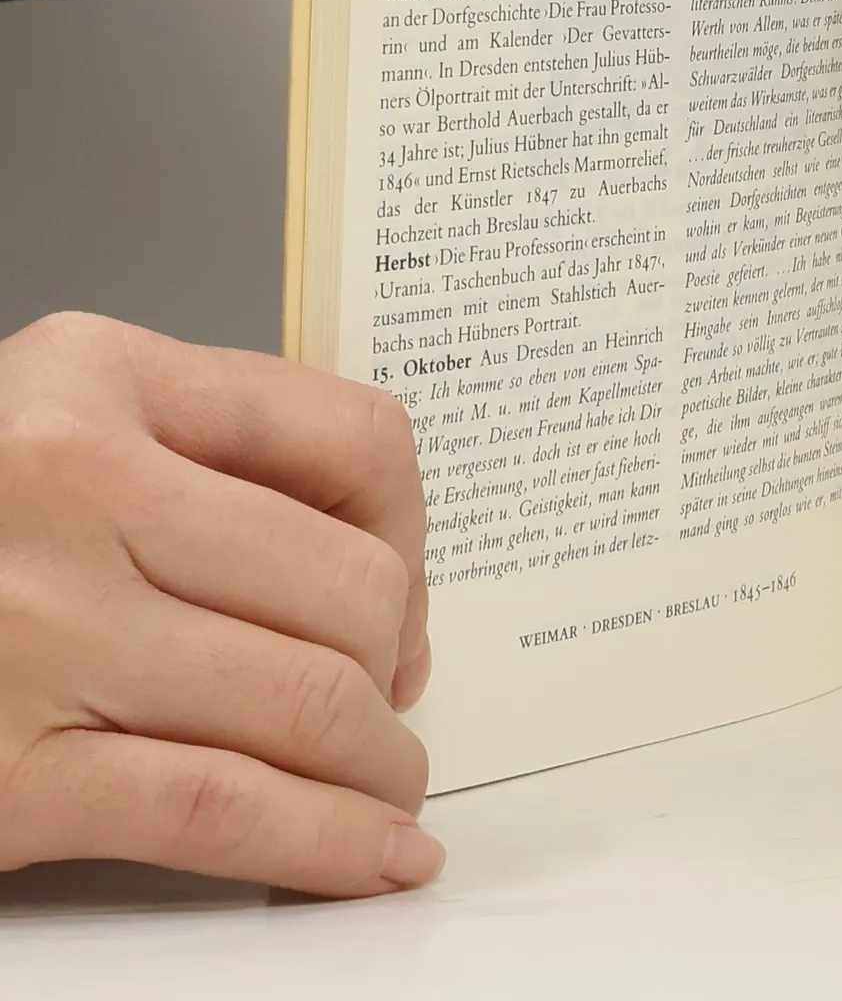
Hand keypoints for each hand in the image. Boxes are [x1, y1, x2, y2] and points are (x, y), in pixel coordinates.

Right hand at [0, 314, 441, 895]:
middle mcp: (69, 483)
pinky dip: (328, 842)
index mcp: (97, 375)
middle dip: (395, 661)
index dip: (413, 534)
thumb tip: (376, 575)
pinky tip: (372, 855)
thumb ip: (204, 453)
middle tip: (386, 698)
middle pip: (349, 583)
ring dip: (380, 763)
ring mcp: (36, 630)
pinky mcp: (3, 774)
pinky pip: (222, 808)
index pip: (354, 438)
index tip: (403, 594)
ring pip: (309, 699)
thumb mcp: (56, 417)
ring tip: (387, 783)